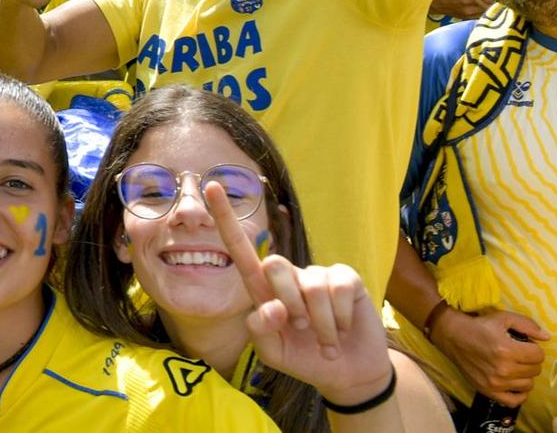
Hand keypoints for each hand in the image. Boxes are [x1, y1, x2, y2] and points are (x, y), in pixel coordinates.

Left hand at [207, 181, 393, 404]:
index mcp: (263, 289)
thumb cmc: (303, 357)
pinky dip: (341, 319)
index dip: (225, 217)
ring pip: (311, 286)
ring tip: (325, 339)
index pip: (240, 249)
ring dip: (320, 324)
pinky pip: (339, 290)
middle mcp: (289, 275)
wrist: (347, 372)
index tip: (210, 185)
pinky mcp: (346, 278)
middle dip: (289, 305)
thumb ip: (261, 331)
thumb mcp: (273, 352)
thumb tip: (274, 308)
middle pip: (274, 265)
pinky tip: (344, 329)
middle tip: (302, 329)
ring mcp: (318, 274)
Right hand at [429, 305, 550, 407]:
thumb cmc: (480, 325)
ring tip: (514, 366)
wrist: (453, 336)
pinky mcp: (489, 391)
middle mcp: (503, 369)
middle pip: (535, 370)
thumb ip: (527, 325)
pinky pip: (515, 401)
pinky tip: (515, 383)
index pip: (538, 355)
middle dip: (530, 360)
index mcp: (507, 349)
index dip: (534, 348)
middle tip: (518, 354)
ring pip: (528, 384)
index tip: (524, 344)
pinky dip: (519, 394)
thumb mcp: (503, 318)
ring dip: (525, 375)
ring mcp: (496, 382)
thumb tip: (547, 338)